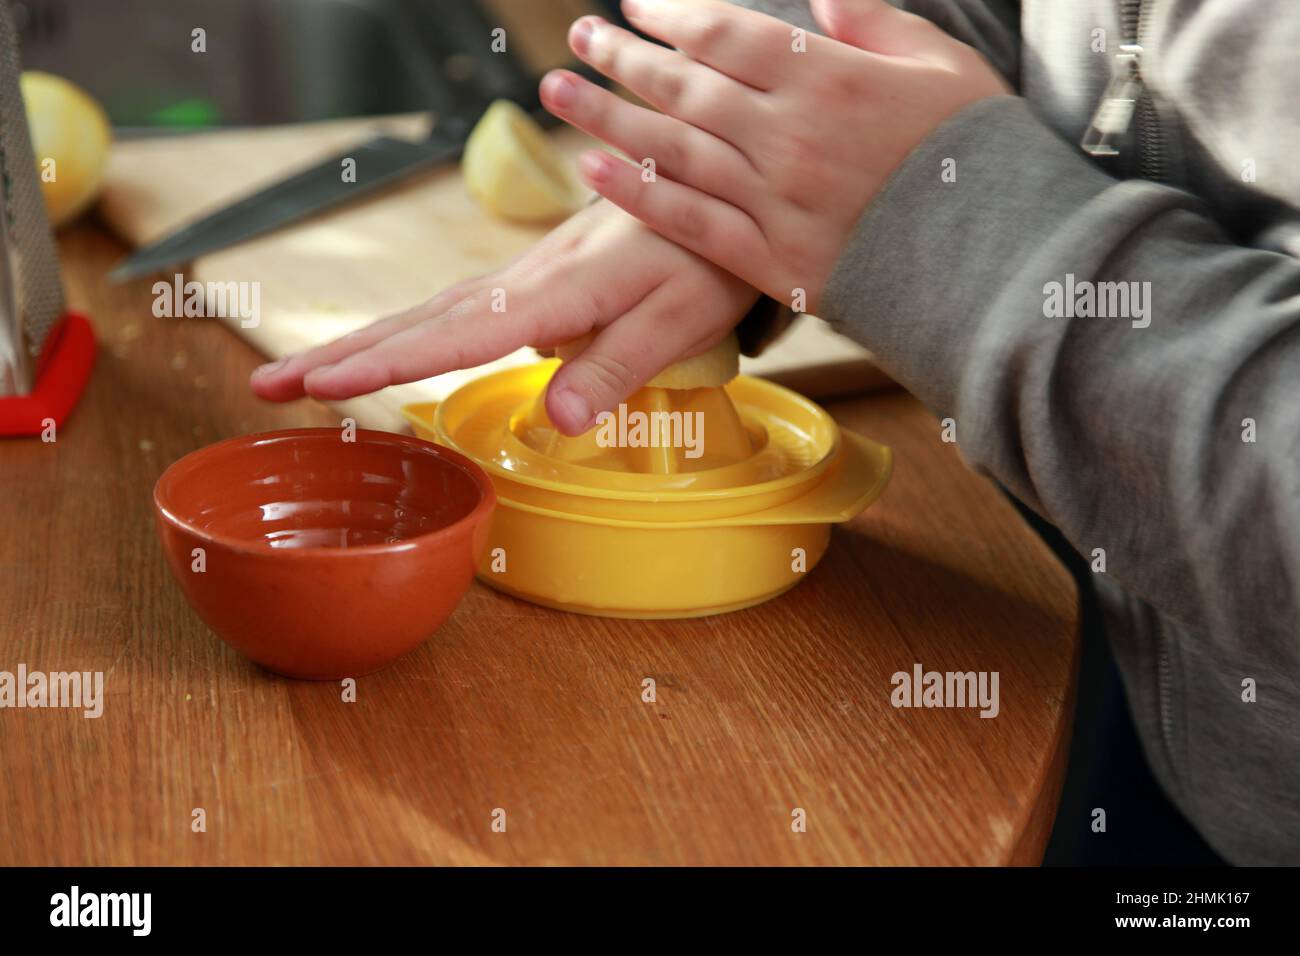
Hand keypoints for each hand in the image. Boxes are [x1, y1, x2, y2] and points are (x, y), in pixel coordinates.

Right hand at [250, 200, 757, 433]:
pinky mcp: (530, 280)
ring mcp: (521, 277)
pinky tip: (384, 351)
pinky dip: (405, 333)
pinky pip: (453, 311)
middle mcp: (523, 281)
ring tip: (300, 375)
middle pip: (418, 322)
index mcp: (556, 291)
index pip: (457, 334)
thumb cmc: (706, 256)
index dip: (389, 363)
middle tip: (268, 386)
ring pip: (427, 313)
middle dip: (340, 354)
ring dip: (359, 343)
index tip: (323, 383)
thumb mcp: (681, 316)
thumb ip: (618, 364)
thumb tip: (556, 422)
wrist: (715, 188)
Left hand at [541, 0, 1009, 310]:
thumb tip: (820, 0)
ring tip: (558, 91)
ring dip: (608, 115)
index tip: (634, 5)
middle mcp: (788, 132)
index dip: (671, 14)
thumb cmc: (976, 155)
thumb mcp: (942, 65)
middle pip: (685, 84)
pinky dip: (637, 193)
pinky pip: (689, 220)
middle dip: (624, 56)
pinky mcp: (770, 257)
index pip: (727, 32)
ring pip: (672, 147)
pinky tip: (593, 169)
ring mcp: (774, 197)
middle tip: (580, 38)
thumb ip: (875, 25)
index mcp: (829, 77)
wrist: (995, 258)